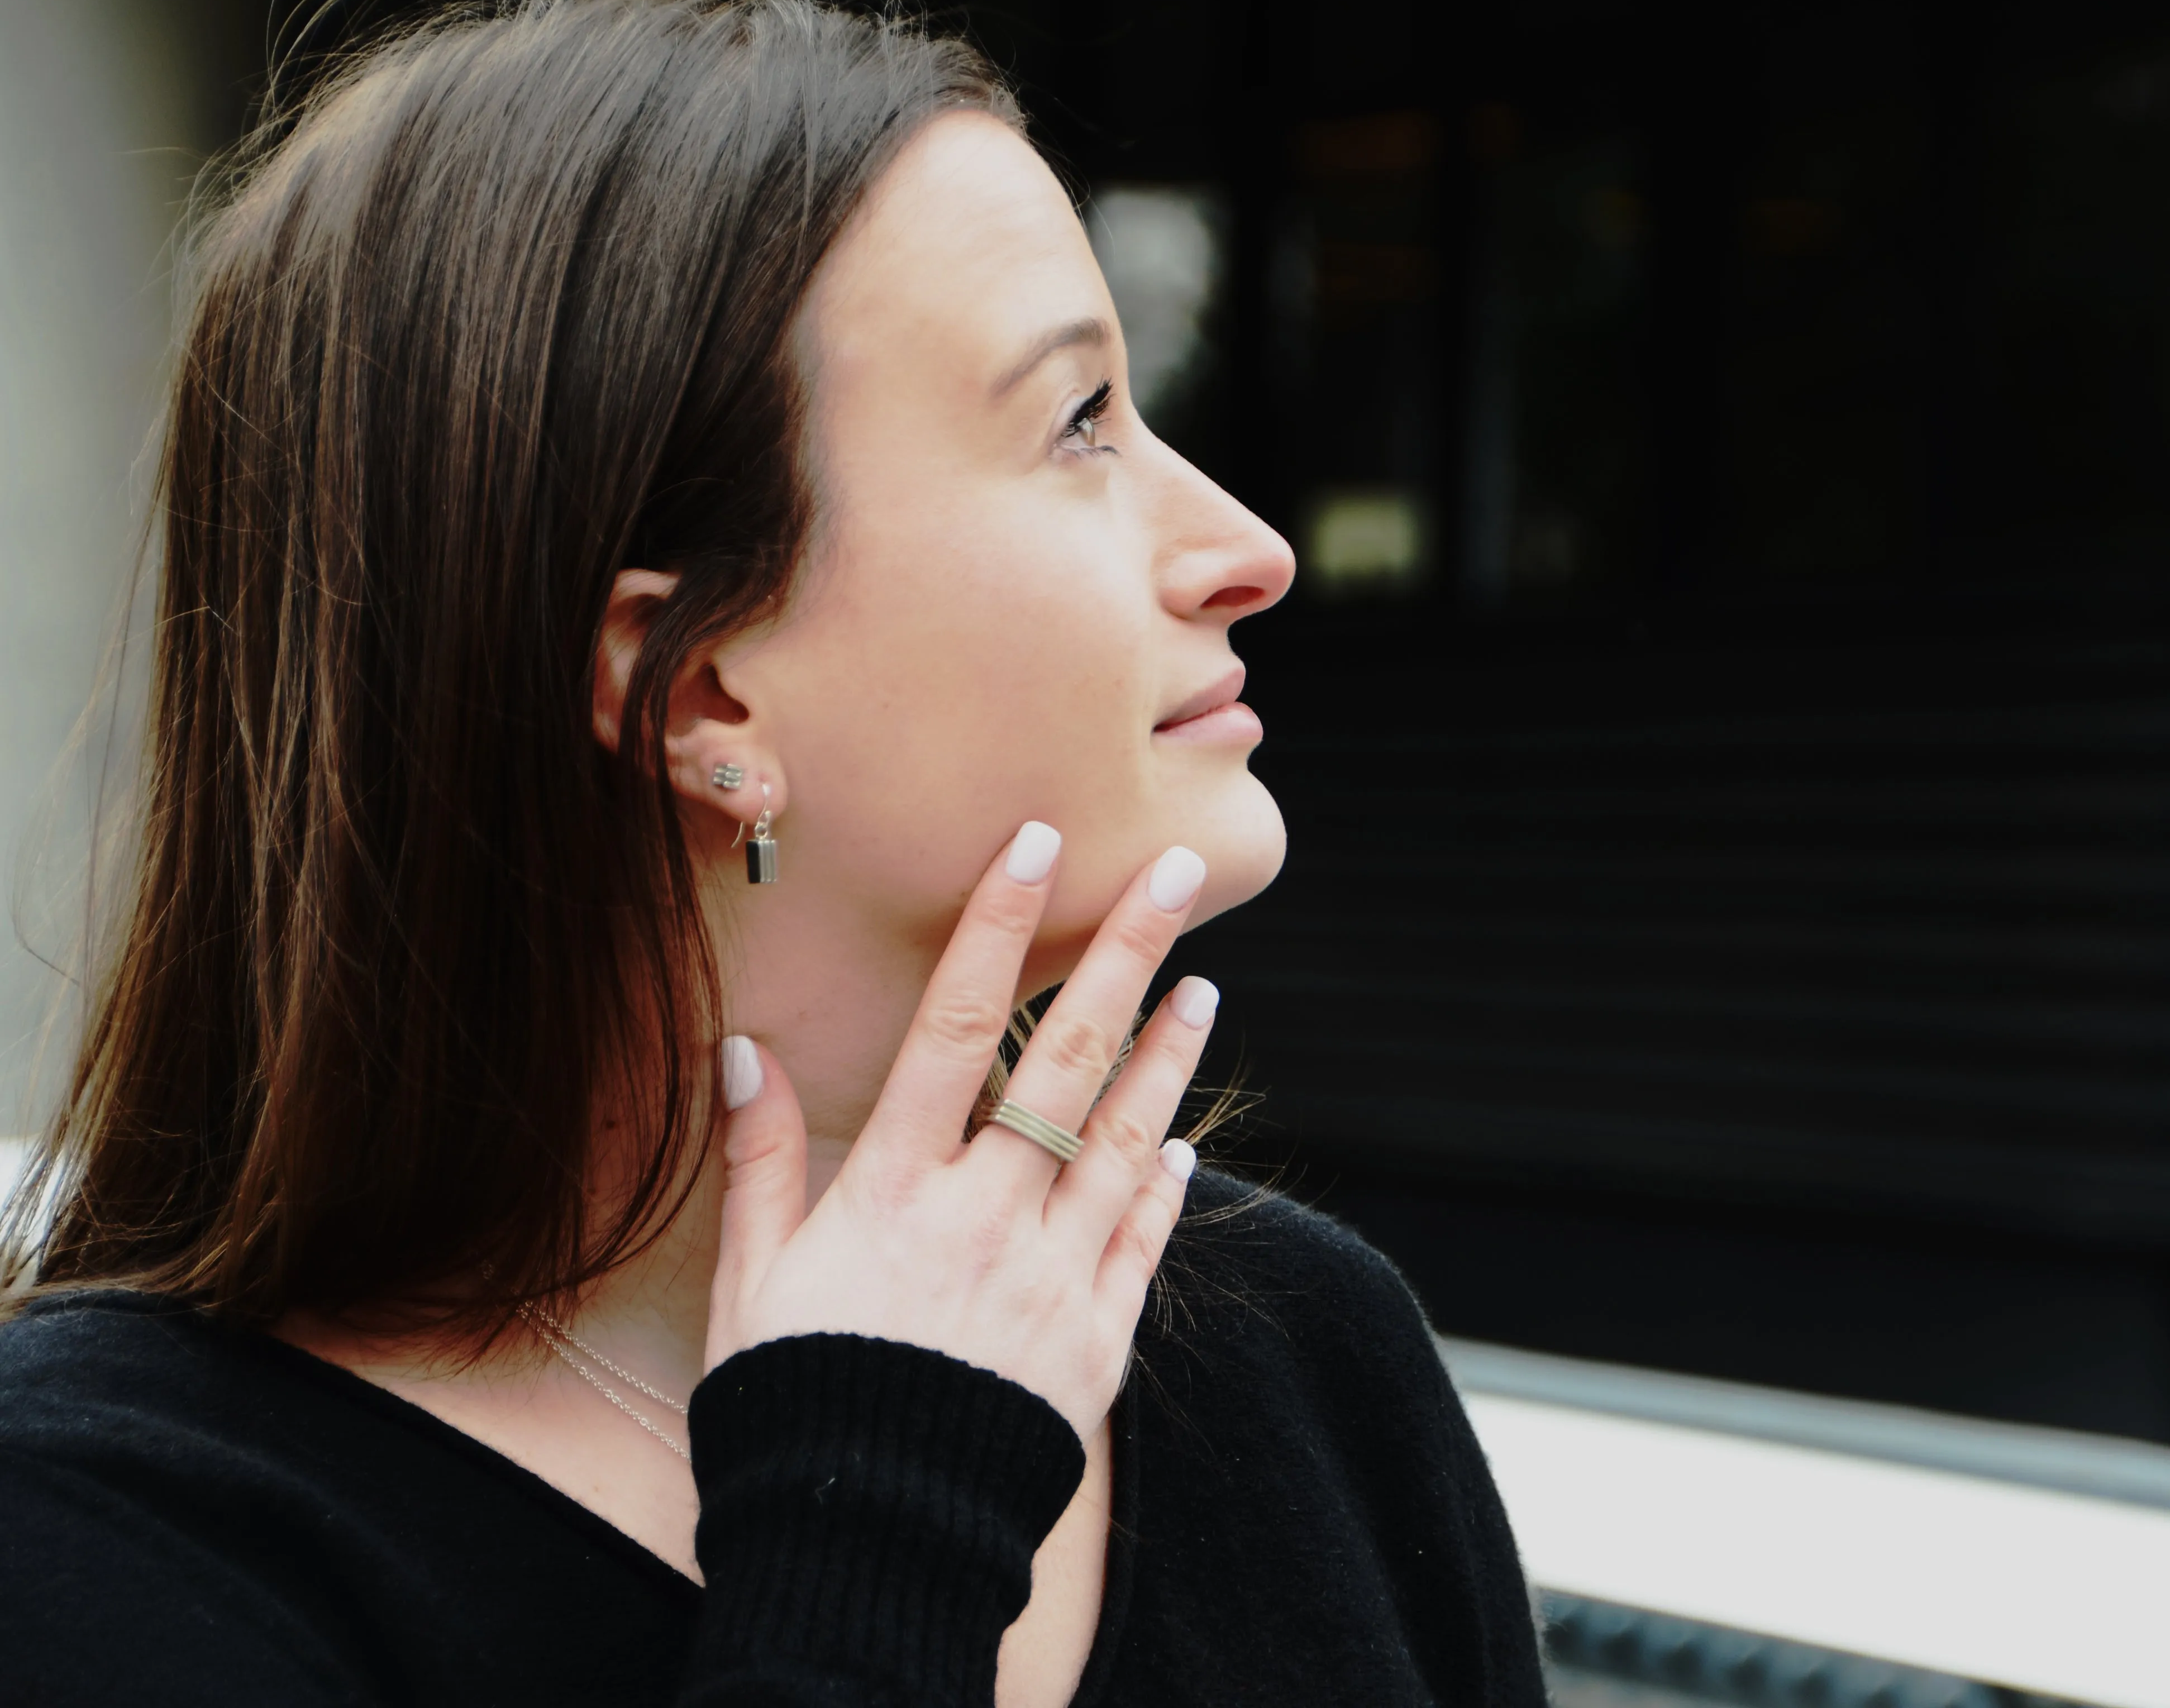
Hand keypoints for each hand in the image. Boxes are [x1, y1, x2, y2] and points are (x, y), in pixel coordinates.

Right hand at [702, 821, 1216, 1437]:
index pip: (955, 1029)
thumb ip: (759, 1160)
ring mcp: (1054, 1278)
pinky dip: (1169, 1187)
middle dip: (1126, 955)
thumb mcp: (751, 1280)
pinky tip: (1189, 1142)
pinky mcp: (1098, 1343)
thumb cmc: (793, 1403)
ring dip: (1168, 1057)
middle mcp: (987, 1218)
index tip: (1037, 845)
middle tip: (1180, 875)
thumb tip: (746, 1051)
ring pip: (1128, 1140)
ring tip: (1205, 988)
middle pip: (1069, 1061)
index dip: (997, 928)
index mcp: (896, 1192)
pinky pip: (1144, 1245)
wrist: (868, 1543)